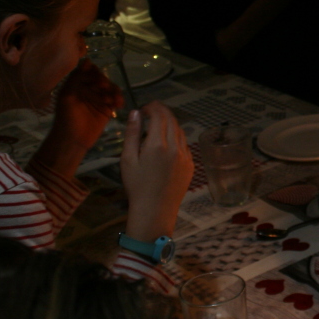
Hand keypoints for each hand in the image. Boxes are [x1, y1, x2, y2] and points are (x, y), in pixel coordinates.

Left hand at [53, 59, 122, 150]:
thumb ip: (76, 78)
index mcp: (77, 84)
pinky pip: (116, 100)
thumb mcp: (67, 96)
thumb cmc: (66, 117)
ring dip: (114, 92)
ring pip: (111, 89)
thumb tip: (87, 60)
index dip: (95, 73)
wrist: (73, 140)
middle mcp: (89, 89)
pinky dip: (119, 100)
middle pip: (102, 79)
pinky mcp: (107, 109)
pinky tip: (119, 105)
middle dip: (105, 83)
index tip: (97, 79)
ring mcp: (99, 99)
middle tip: (104, 89)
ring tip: (114, 101)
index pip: (90, 72)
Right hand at [120, 102, 192, 241]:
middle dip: (162, 111)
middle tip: (151, 111)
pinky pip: (185, 144)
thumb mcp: (128, 159)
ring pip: (180, 131)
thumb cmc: (136, 186)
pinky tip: (167, 142)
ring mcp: (186, 156)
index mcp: (157, 144)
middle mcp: (175, 147)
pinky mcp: (191, 164)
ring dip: (170, 123)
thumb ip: (132, 134)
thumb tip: (135, 113)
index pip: (159, 115)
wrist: (155, 211)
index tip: (143, 109)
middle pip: (172, 120)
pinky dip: (177, 137)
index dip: (152, 107)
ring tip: (158, 125)